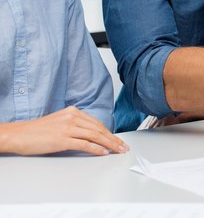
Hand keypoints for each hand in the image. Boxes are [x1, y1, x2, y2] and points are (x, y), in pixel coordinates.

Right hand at [0, 107, 128, 155]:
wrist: (19, 134)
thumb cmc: (37, 131)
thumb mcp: (59, 121)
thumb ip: (74, 125)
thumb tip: (89, 134)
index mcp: (73, 112)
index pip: (97, 123)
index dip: (109, 133)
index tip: (117, 139)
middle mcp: (73, 117)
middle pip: (99, 129)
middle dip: (113, 139)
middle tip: (123, 146)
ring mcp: (68, 128)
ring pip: (95, 136)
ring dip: (109, 144)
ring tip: (118, 150)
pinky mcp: (63, 139)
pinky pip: (84, 144)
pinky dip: (96, 149)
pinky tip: (104, 153)